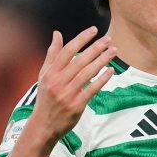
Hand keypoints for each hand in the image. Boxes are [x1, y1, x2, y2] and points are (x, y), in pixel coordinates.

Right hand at [30, 27, 115, 145]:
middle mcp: (58, 82)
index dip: (81, 39)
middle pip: (79, 60)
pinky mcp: (76, 106)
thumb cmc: (46, 98)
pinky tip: (110, 71)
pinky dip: (102, 79)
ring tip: (113, 52)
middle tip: (108, 40)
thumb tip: (57, 34)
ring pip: (87, 73)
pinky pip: (92, 89)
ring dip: (102, 61)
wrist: (44, 125)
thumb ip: (52, 54)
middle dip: (96, 48)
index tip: (94, 30)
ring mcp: (67, 94)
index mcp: (50, 73)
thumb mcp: (44, 75)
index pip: (67, 51)